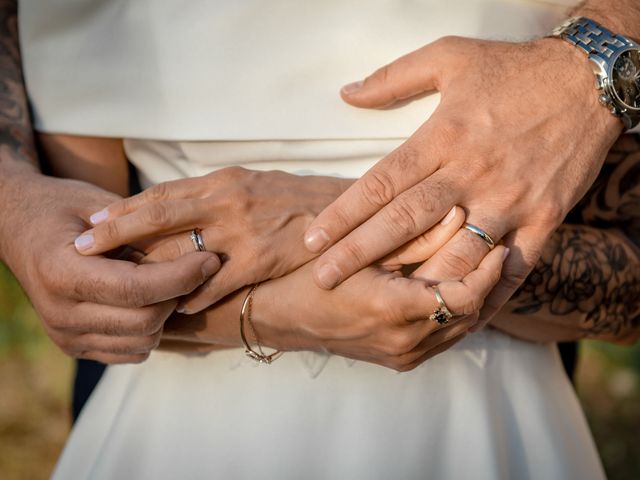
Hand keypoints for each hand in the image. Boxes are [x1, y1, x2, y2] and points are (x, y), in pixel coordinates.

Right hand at [1, 173, 219, 362]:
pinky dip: (151, 330)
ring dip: (166, 314)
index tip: (210, 259)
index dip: (181, 276)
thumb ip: (140, 230)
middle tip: (195, 268)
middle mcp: (59, 313)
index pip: (136, 289)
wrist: (18, 228)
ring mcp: (65, 335)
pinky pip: (131, 352)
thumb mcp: (97, 205)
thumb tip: (194, 248)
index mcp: (61, 273)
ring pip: (143, 342)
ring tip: (170, 282)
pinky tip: (151, 301)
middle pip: (145, 322)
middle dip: (179, 295)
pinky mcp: (75, 346)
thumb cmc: (62, 208)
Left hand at [76, 167, 350, 311]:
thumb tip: (177, 206)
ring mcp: (244, 230)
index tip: (93, 220)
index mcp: (224, 180)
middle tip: (81, 247)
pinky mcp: (262, 258)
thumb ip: (215, 194)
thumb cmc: (295, 197)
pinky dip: (195, 296)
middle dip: (117, 232)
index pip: (164, 193)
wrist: (346, 210)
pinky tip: (176, 307)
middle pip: (160, 215)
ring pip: (184, 251)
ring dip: (150, 271)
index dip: (125, 207)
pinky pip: (219, 283)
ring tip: (120, 285)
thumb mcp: (252, 183)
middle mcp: (228, 200)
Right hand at [250, 246, 508, 370]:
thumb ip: (415, 236)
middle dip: (487, 283)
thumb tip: (460, 215)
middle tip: (497, 250)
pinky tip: (457, 289)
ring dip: (475, 301)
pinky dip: (456, 315)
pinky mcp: (399, 360)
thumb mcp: (361, 250)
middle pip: (469, 315)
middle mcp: (404, 342)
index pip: (464, 297)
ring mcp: (402, 357)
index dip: (487, 272)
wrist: (281, 317)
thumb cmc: (312, 275)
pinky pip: (443, 339)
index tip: (499, 246)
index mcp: (394, 311)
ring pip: (460, 330)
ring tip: (483, 268)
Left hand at [303, 36, 622, 326]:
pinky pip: (514, 265)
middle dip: (360, 254)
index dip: (343, 214)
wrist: (590, 80)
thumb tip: (346, 94)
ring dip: (419, 282)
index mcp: (443, 138)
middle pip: (405, 222)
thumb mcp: (449, 57)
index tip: (314, 239)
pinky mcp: (544, 217)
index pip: (381, 182)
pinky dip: (488, 292)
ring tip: (383, 303)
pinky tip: (461, 312)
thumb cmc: (513, 69)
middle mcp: (471, 174)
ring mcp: (509, 200)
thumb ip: (393, 78)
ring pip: (456, 253)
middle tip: (324, 279)